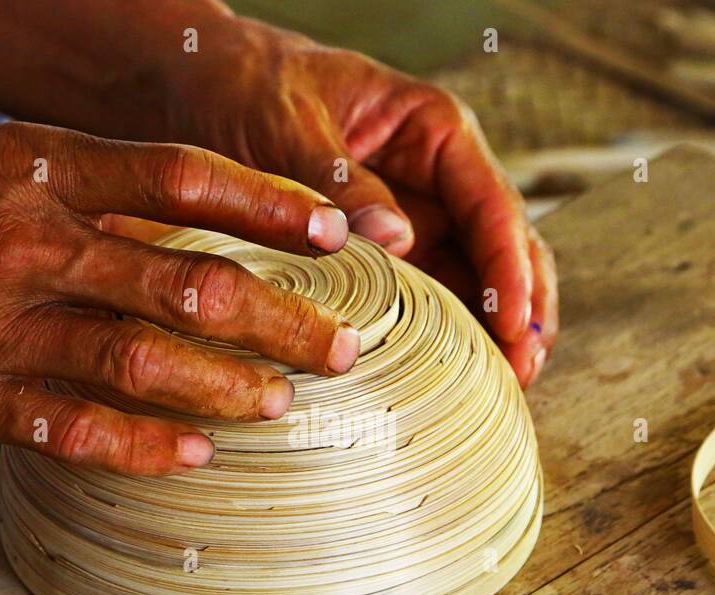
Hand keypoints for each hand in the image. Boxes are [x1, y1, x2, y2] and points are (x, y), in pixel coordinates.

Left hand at [0, 0, 557, 386]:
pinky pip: (422, 299)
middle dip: (521, 312)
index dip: (512, 273)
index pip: (494, 207)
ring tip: (501, 389)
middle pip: (503, 250)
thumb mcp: (285, 126)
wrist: (194, 86)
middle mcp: (433, 179)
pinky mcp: (378, 256)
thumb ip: (339, 180)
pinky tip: (446, 379)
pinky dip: (441, 338)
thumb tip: (398, 241)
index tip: (514, 330)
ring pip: (473, 282)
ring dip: (491, 334)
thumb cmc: (244, 87)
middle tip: (519, 374)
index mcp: (431, 132)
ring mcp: (410, 219)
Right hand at [0, 123, 358, 473]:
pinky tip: (196, 454)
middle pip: (186, 281)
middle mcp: (27, 242)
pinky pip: (72, 429)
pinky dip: (142, 446)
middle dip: (280, 319)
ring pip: (142, 360)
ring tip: (283, 403)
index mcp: (39, 169)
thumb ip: (84, 195)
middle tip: (341, 348)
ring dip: (227, 386)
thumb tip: (189, 229)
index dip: (270, 205)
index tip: (339, 232)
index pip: (182, 178)